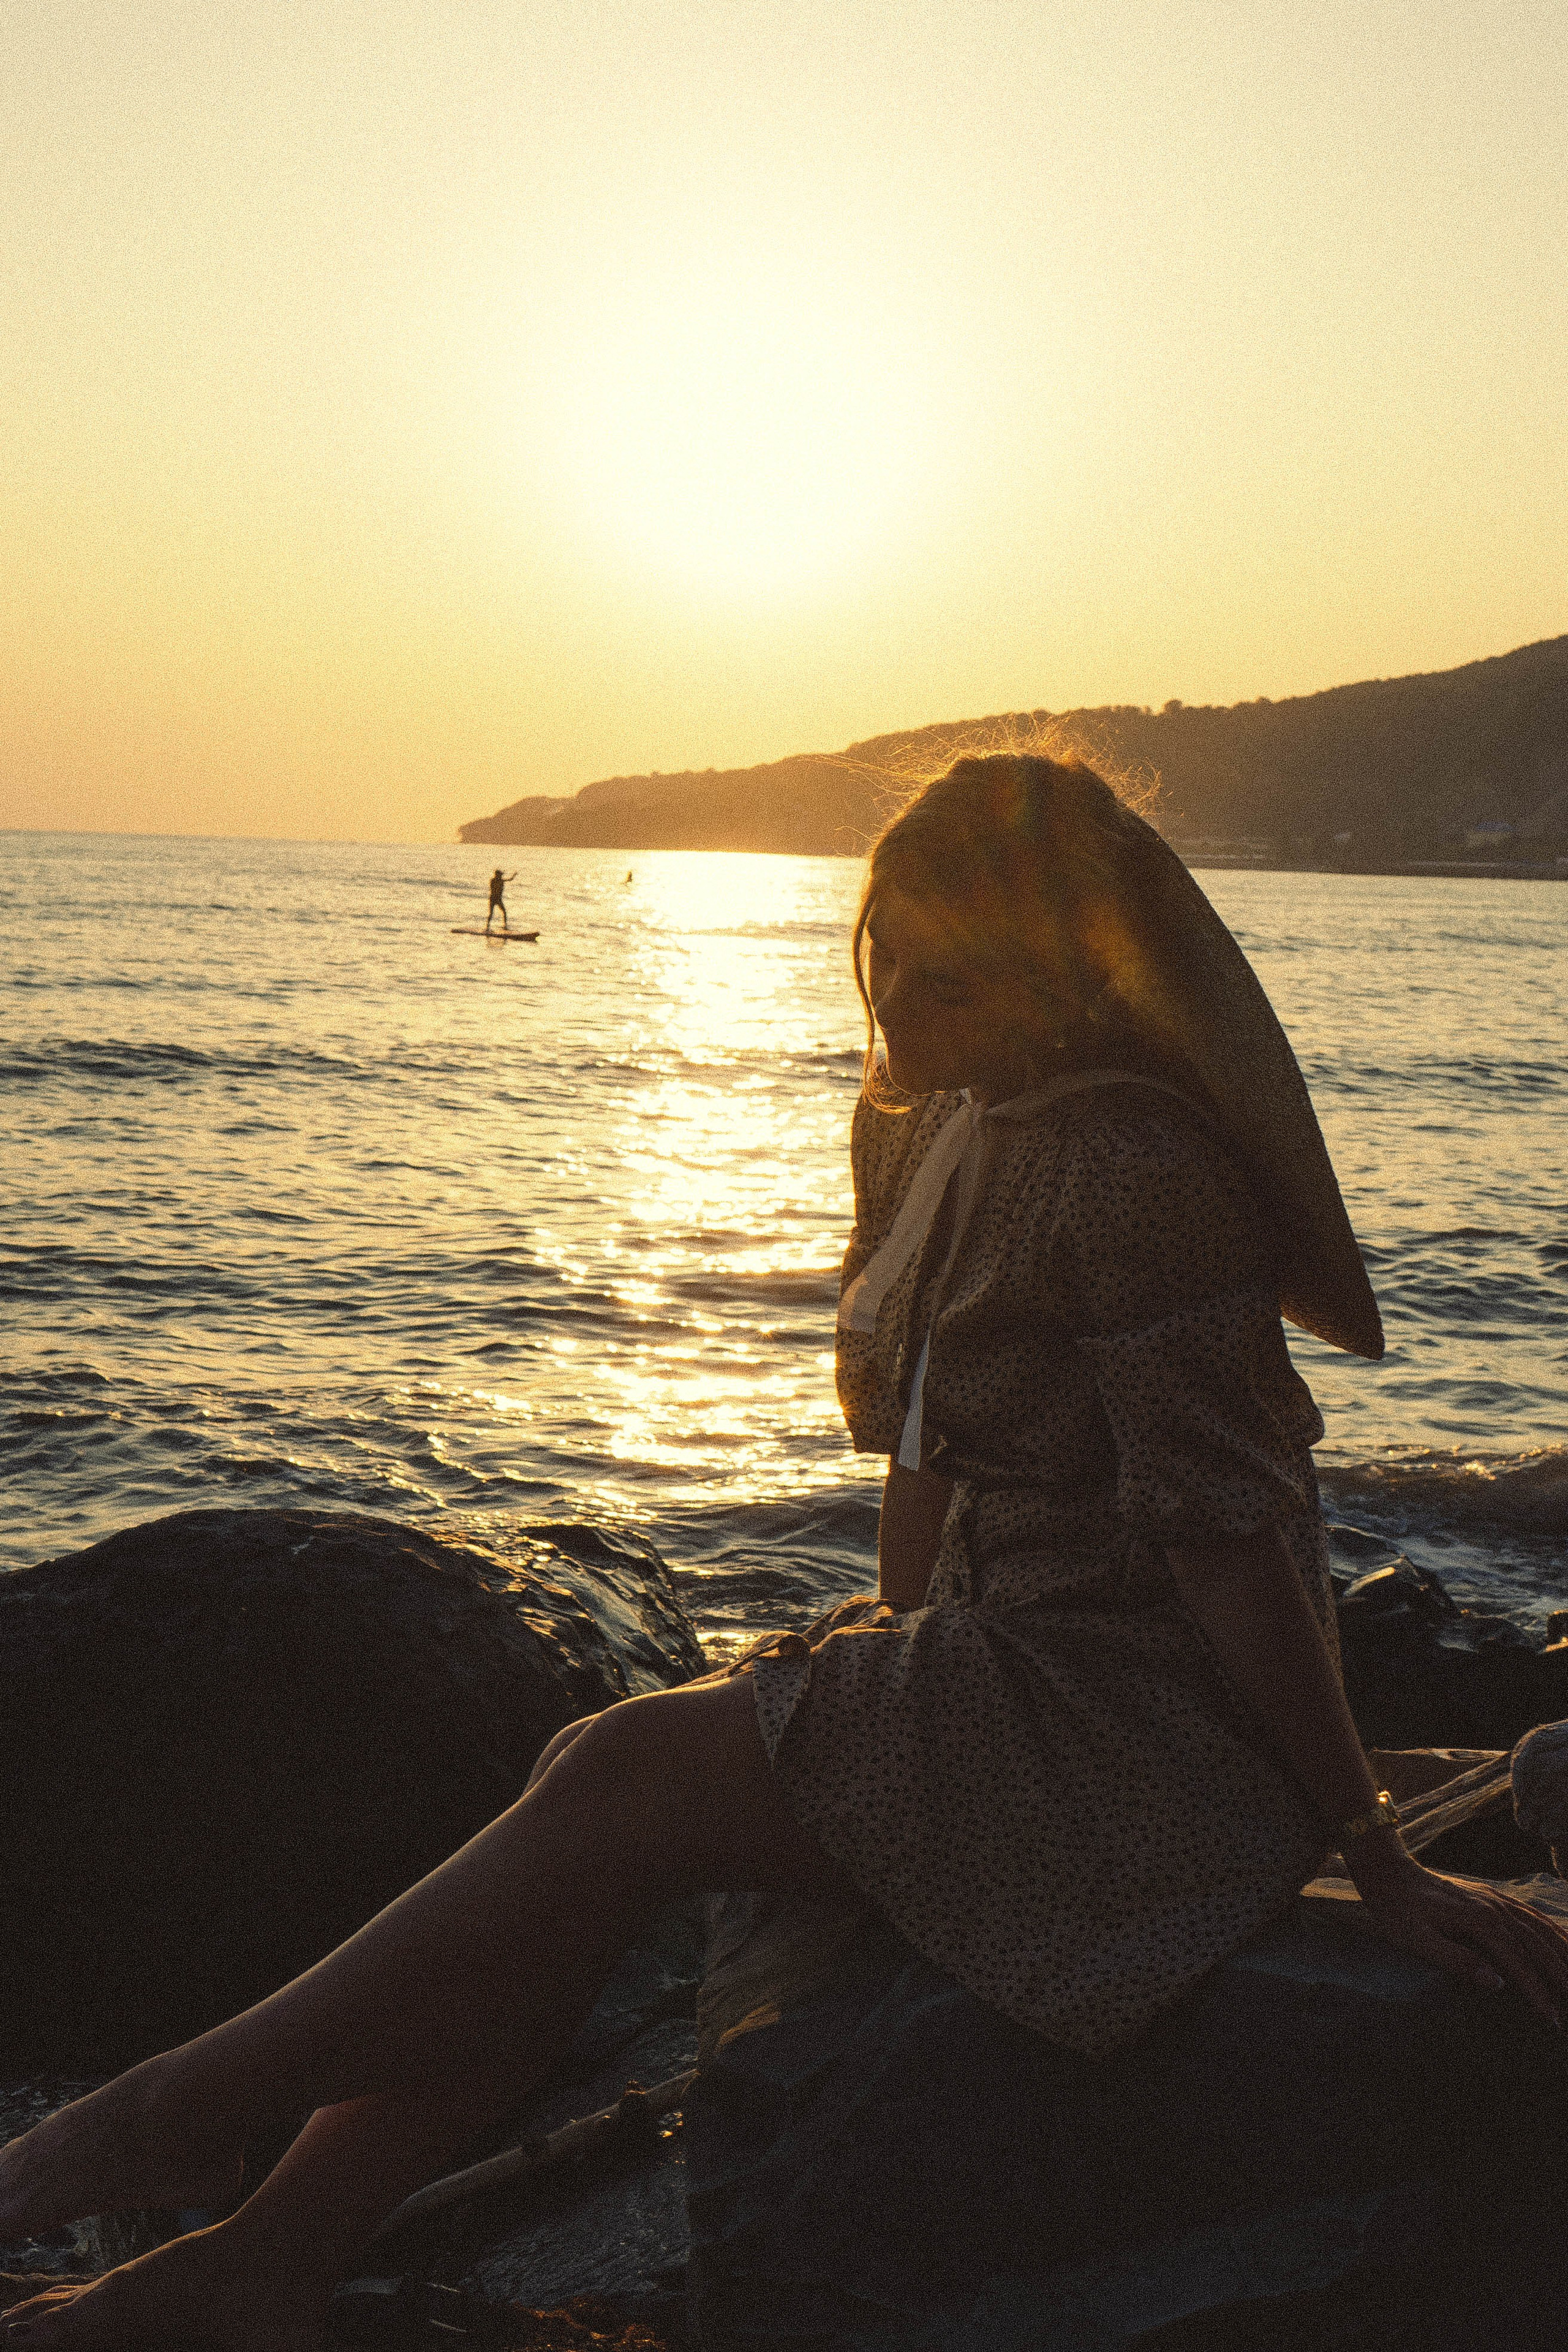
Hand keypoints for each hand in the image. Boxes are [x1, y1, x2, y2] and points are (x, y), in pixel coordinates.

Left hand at [1350, 1850, 1567, 2029]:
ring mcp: (1496, 1899)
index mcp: (1479, 1921)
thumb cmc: (1397, 1910)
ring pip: (1541, 1928)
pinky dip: (1553, 1930)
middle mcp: (1495, 1907)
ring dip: (1564, 1953)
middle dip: (1562, 1977)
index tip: (1553, 2021)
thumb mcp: (1415, 1940)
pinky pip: (1532, 1915)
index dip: (1537, 1993)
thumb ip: (1456, 1960)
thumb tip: (1497, 1983)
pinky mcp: (1493, 1897)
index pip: (1518, 1963)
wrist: (1388, 1872)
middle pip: (1538, 1945)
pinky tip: (1563, 1942)